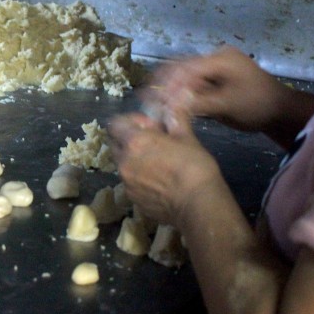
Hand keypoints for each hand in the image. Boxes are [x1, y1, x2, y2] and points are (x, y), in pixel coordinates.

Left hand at [108, 111, 223, 226]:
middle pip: (115, 144)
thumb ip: (175, 120)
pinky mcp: (133, 199)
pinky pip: (130, 183)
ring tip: (157, 164)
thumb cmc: (194, 167)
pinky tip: (159, 182)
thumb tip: (171, 109)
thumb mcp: (187, 137)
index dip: (130, 122)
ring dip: (133, 160)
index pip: (115, 124)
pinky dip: (139, 178)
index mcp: (134, 142)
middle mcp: (124, 162)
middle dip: (129, 140)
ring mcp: (126, 183)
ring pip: (123, 165)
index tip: (148, 125)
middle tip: (151, 143)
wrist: (198, 205)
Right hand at [142, 46, 311, 137]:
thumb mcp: (227, 105)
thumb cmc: (257, 106)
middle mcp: (215, 58)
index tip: (154, 97)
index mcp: (220, 58)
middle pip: (181, 66)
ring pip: (183, 73)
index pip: (187, 66)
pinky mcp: (214, 78)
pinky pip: (191, 82)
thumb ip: (198, 101)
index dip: (168, 82)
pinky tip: (166, 101)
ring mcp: (215, 67)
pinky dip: (178, 91)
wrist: (280, 112)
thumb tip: (169, 102)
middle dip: (162, 81)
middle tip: (145, 97)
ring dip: (168, 86)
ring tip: (151, 100)